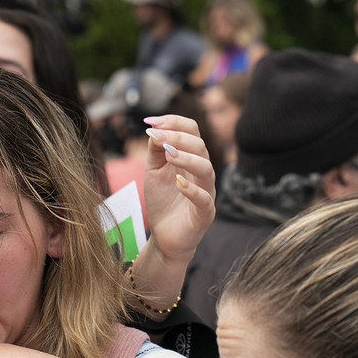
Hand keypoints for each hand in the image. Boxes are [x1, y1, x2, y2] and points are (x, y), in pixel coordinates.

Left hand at [142, 114, 215, 263]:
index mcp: (192, 158)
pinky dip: (193, 190)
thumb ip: (156, 150)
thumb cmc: (162, 201)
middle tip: (157, 136)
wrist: (164, 236)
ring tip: (168, 156)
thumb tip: (154, 128)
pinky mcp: (205, 214)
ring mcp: (206, 192)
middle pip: (199, 146)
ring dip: (186, 158)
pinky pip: (205, 199)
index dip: (174, 122)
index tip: (152, 122)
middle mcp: (202, 172)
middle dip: (177, 138)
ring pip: (206, 168)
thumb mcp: (154, 171)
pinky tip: (178, 184)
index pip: (192, 131)